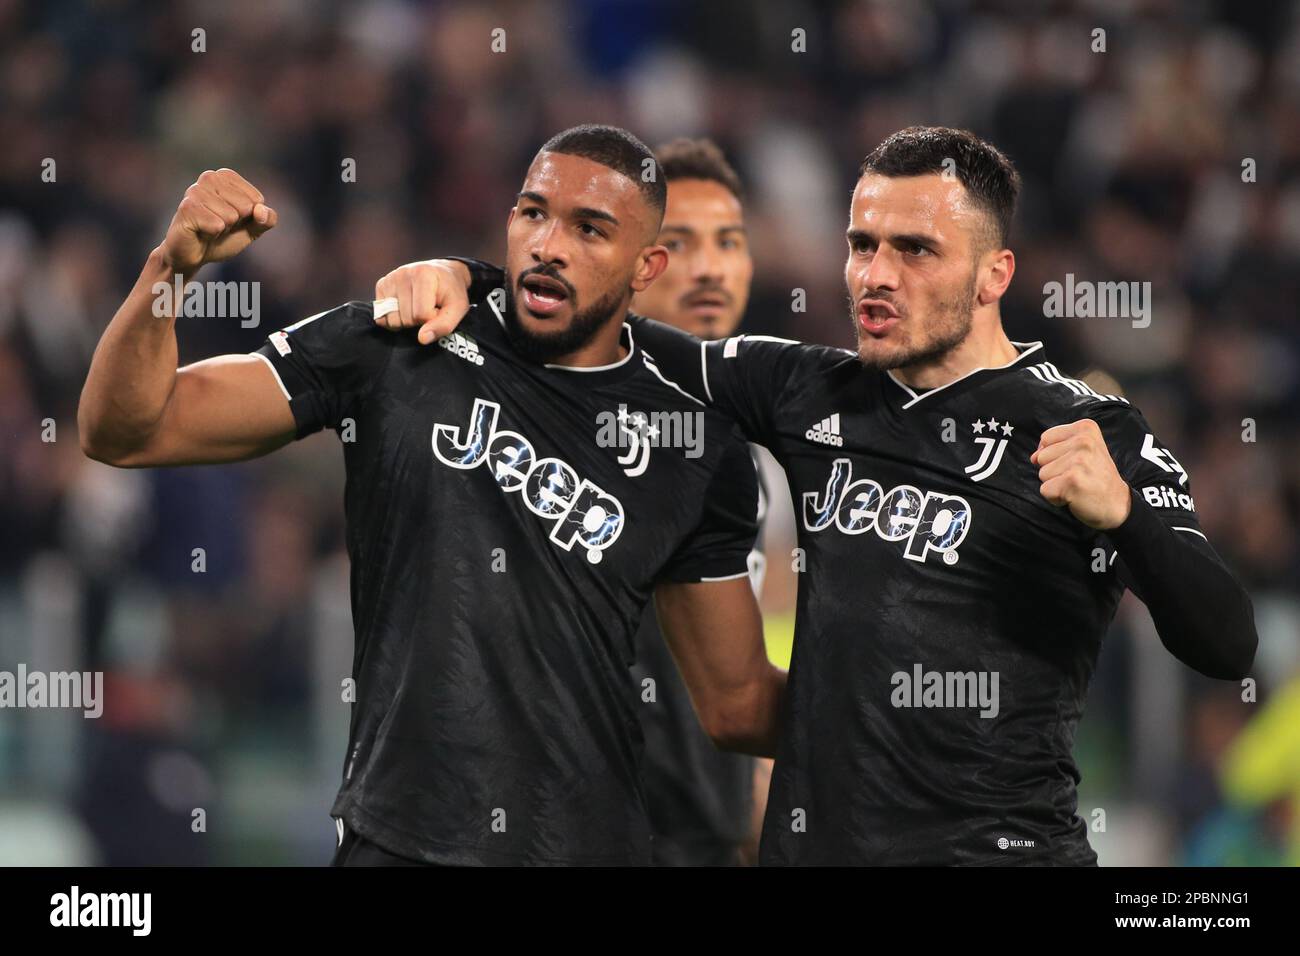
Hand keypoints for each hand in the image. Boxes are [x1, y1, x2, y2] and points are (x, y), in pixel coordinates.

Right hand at [159, 169, 276, 275]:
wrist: (194, 255)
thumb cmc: (222, 237)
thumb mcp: (252, 229)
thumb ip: (267, 219)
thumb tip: (261, 210)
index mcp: (226, 176)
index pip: (257, 199)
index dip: (248, 217)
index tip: (232, 220)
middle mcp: (209, 177)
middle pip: (246, 206)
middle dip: (236, 224)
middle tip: (218, 225)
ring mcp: (196, 190)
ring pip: (231, 216)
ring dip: (222, 230)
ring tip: (208, 228)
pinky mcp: (187, 207)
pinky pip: (217, 225)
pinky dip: (212, 235)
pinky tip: (200, 232)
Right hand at [373, 260, 472, 343]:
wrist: (443, 273)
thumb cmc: (451, 292)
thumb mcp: (458, 308)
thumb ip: (444, 325)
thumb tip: (422, 339)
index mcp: (423, 275)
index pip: (422, 315)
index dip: (432, 319)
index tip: (438, 309)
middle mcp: (403, 273)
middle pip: (406, 319)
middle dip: (419, 321)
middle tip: (428, 308)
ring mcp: (390, 279)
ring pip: (392, 320)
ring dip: (406, 322)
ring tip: (417, 308)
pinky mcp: (381, 285)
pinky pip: (381, 317)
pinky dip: (394, 319)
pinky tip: (405, 309)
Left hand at [1031, 418, 1131, 529]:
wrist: (1118, 504)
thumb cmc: (1097, 477)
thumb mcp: (1082, 452)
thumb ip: (1055, 447)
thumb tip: (1033, 457)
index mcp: (1085, 428)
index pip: (1046, 438)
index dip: (1054, 454)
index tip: (1076, 463)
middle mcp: (1083, 441)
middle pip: (1041, 456)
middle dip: (1054, 470)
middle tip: (1078, 476)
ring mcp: (1078, 461)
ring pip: (1042, 473)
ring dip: (1055, 484)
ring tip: (1076, 484)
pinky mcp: (1072, 481)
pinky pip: (1045, 490)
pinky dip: (1056, 498)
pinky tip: (1074, 495)